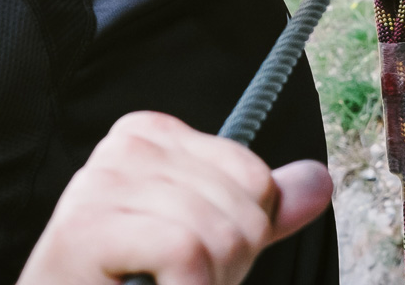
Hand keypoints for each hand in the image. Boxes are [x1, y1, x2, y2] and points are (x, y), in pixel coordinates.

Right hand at [17, 112, 332, 284]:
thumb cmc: (134, 283)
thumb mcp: (208, 242)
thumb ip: (259, 211)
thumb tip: (319, 179)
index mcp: (152, 135)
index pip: (253, 176)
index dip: (243, 236)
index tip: (195, 259)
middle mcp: (123, 146)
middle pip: (241, 210)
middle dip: (224, 267)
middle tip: (177, 281)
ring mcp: (99, 182)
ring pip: (215, 235)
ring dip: (203, 284)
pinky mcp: (86, 226)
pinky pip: (185, 251)